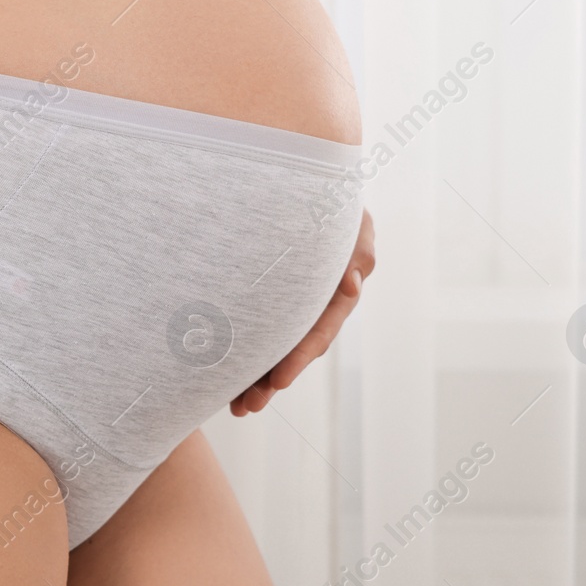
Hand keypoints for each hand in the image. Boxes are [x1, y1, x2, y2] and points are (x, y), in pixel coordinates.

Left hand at [230, 209, 375, 415]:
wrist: (299, 178)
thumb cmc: (330, 196)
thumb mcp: (350, 218)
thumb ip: (358, 250)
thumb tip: (351, 286)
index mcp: (339, 287)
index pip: (320, 329)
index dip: (298, 357)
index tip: (277, 381)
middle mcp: (319, 299)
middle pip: (296, 347)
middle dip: (272, 380)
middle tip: (247, 407)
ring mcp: (298, 298)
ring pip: (277, 343)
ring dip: (257, 375)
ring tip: (236, 405)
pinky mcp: (274, 292)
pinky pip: (261, 325)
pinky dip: (248, 350)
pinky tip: (227, 375)